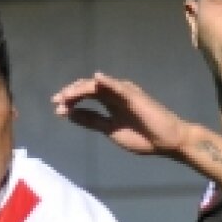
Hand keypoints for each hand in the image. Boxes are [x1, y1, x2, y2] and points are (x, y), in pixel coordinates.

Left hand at [52, 72, 189, 159]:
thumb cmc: (142, 137)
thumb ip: (92, 121)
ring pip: (98, 86)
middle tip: (56, 101)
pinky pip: (118, 86)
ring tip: (66, 95)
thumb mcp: (110, 130)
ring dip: (81, 89)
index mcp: (110, 103)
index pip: (86, 97)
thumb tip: (71, 115)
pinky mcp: (134, 95)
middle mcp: (115, 95)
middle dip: (71, 94)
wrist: (165, 142)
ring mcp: (124, 93)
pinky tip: (96, 80)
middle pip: (88, 89)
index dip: (71, 101)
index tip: (57, 110)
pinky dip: (107, 81)